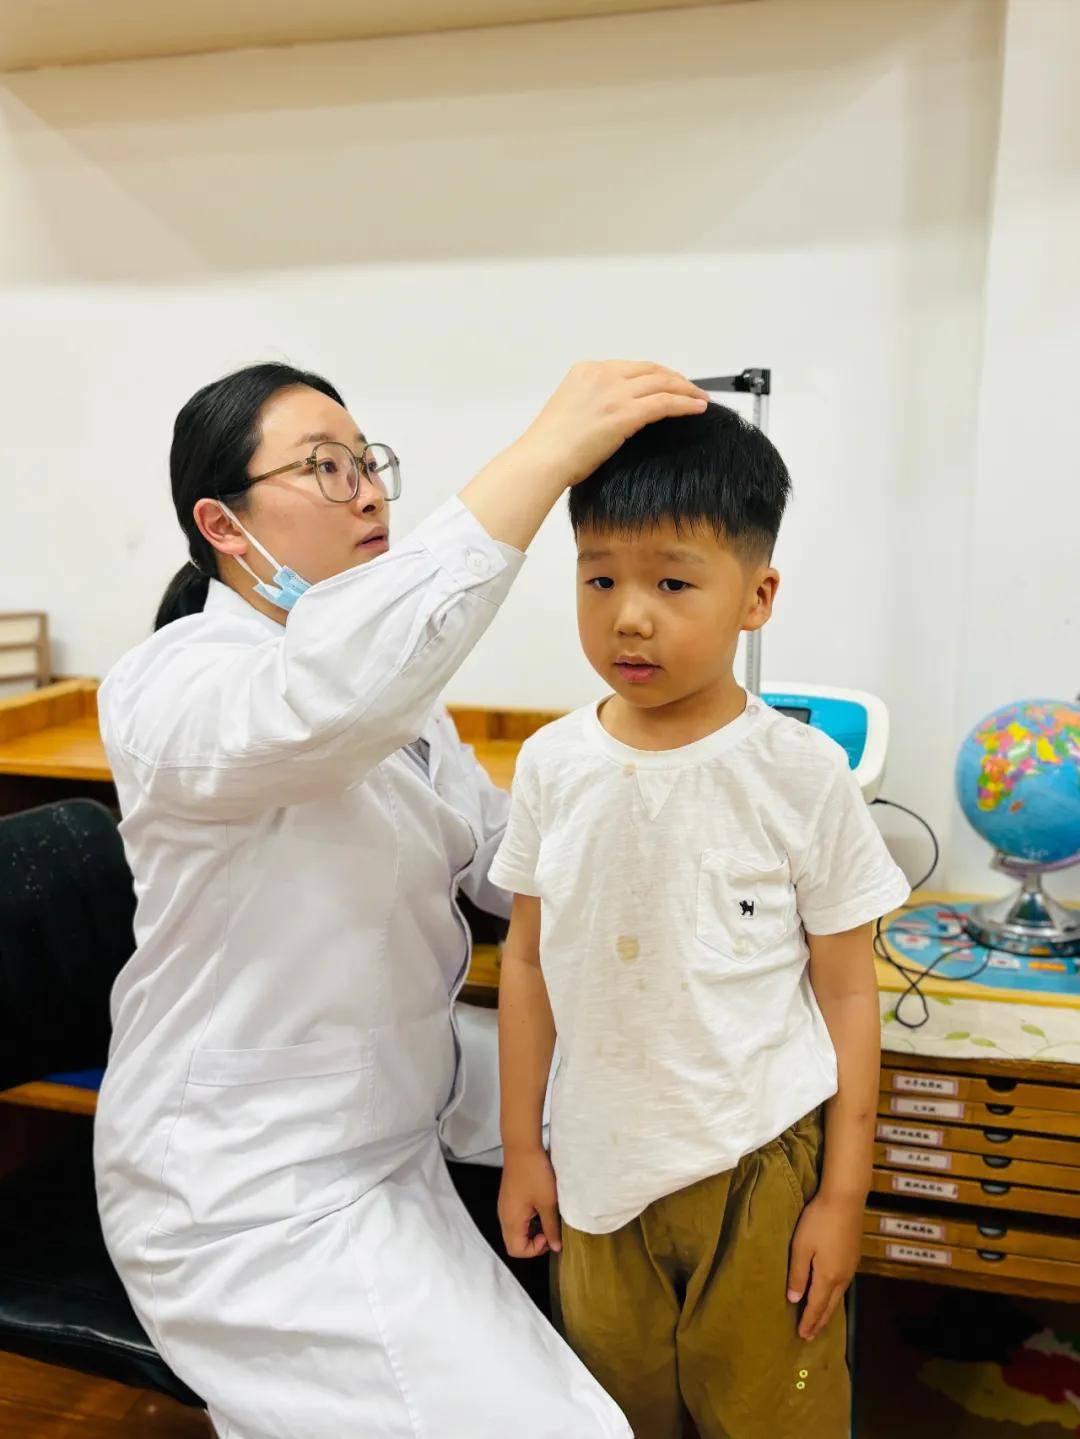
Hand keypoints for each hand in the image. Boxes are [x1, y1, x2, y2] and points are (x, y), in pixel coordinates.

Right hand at [499, 1148, 561, 1258]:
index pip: (516, 1250)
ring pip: (516, 1230)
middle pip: (515, 1242)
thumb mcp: (548, 1202)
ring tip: (548, 1216)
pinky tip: (541, 1206)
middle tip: (550, 1228)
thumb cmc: (535, 1174)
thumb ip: (551, 1227)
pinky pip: (516, 1218)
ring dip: (532, 1229)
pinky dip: (528, 1219)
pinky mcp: (509, 1197)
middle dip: (533, 1242)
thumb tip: (555, 1247)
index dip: (535, 1250)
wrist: (522, 1146)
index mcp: (511, 1221)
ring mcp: (505, 1206)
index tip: (549, 1235)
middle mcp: (504, 1216)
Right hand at [515, 361, 709, 487]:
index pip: (630, 367)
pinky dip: (685, 404)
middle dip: (675, 379)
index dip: (655, 374)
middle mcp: (601, 375)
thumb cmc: (549, 446)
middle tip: (690, 389)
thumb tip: (612, 415)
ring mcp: (614, 392)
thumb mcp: (571, 410)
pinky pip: (665, 403)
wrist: (542, 459)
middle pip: (650, 370)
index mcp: (585, 371)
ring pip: (662, 383)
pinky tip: (697, 408)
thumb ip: (593, 402)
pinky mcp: (625, 413)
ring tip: (700, 398)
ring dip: (686, 390)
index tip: (668, 383)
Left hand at [786, 1193, 862, 1341]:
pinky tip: (831, 1294)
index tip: (802, 1336)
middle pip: (829, 1306)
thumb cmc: (818, 1221)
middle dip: (819, 1321)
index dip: (809, 1322)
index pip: (816, 1306)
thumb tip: (793, 1299)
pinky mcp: (853, 1257)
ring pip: (838, 1297)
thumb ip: (797, 1274)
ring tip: (819, 1319)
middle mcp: (842, 1276)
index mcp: (827, 1276)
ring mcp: (850, 1267)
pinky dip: (834, 1297)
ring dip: (827, 1310)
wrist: (845, 1199)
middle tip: (810, 1335)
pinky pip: (843, 1286)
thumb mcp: (801, 1247)